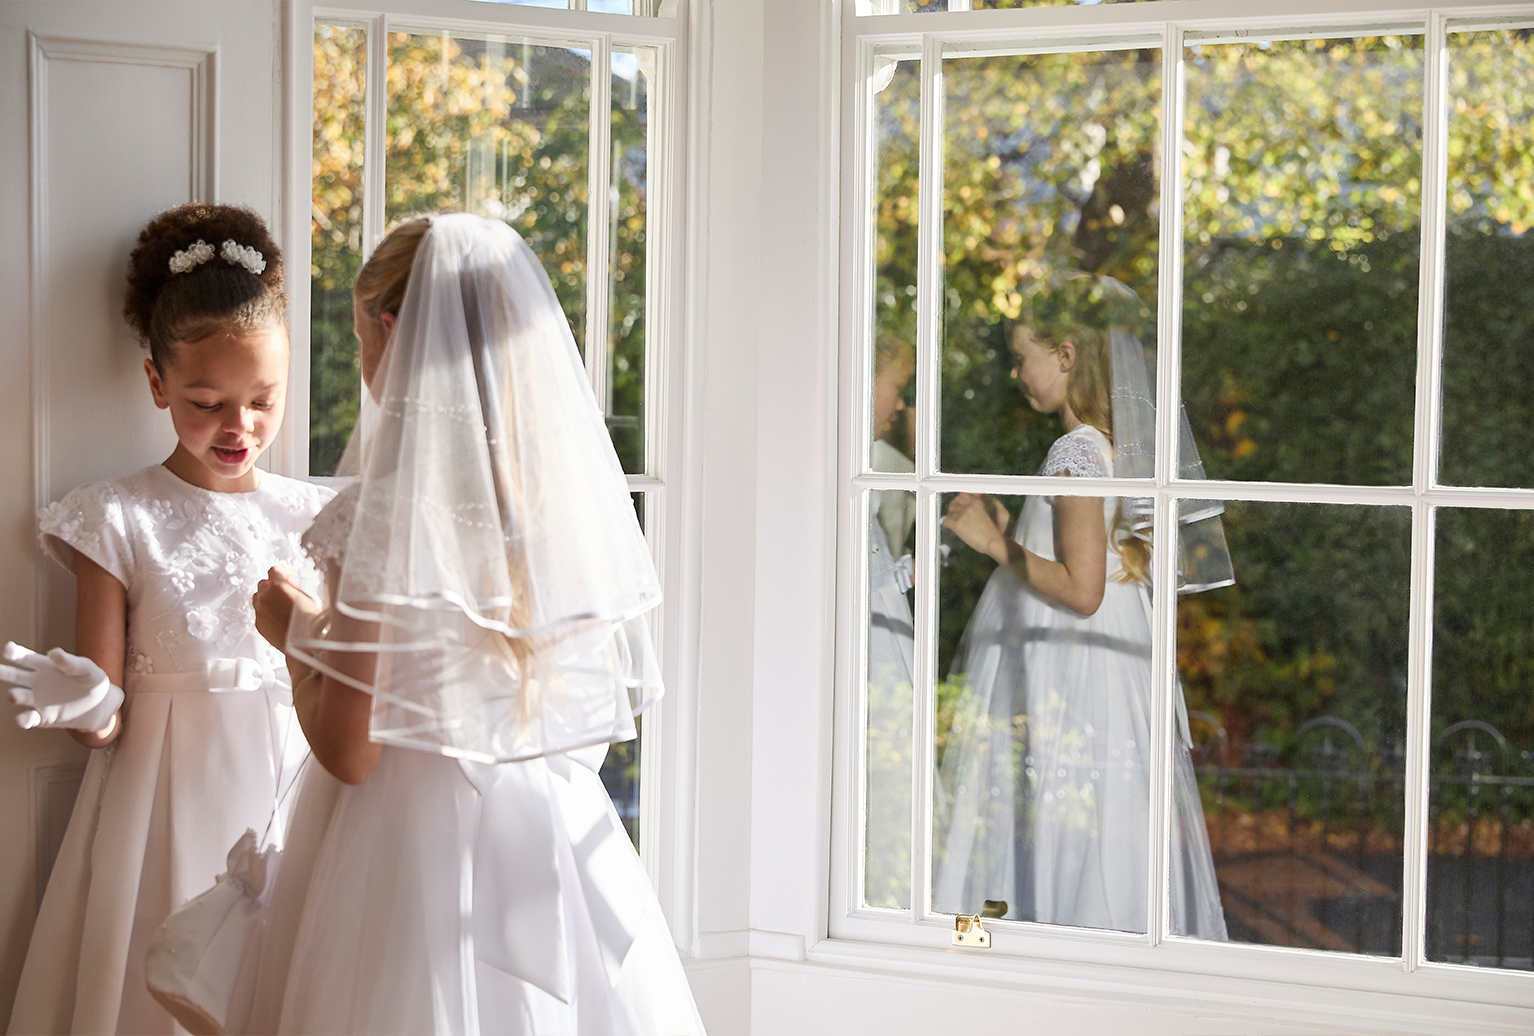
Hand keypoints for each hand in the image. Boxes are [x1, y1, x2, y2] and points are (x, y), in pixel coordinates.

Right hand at [1, 642, 123, 731]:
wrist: (100, 704)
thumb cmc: (91, 680)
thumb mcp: (85, 668)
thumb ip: (70, 662)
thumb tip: (53, 652)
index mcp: (45, 666)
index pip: (25, 657)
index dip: (14, 652)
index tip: (9, 649)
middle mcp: (36, 682)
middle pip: (14, 675)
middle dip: (4, 672)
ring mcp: (37, 699)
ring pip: (18, 696)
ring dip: (15, 695)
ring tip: (15, 695)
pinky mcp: (43, 717)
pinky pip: (29, 718)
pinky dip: (24, 720)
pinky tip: (23, 719)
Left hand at [253, 567, 317, 649]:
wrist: (302, 643)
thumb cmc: (308, 621)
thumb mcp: (306, 597)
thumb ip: (293, 586)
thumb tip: (287, 581)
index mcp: (278, 587)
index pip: (274, 570)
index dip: (282, 572)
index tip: (286, 576)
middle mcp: (265, 597)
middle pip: (263, 583)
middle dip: (273, 586)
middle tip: (284, 592)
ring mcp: (260, 610)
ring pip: (258, 597)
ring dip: (267, 598)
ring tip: (280, 605)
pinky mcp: (258, 623)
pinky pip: (259, 612)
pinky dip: (266, 612)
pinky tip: (278, 617)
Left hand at [942, 493, 1010, 562]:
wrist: (993, 542)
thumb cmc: (996, 530)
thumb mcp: (993, 510)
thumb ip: (983, 503)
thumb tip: (975, 498)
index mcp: (977, 502)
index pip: (962, 497)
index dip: (960, 503)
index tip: (959, 508)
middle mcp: (968, 505)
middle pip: (954, 502)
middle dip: (954, 509)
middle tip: (955, 517)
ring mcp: (962, 514)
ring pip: (949, 512)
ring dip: (951, 519)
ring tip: (955, 526)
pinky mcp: (957, 523)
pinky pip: (945, 522)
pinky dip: (947, 527)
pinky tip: (952, 531)